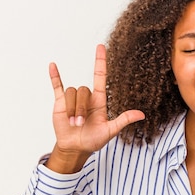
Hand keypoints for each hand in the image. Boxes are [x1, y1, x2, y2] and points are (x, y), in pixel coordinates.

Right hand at [45, 44, 144, 172]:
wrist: (76, 148)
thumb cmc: (93, 140)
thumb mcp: (110, 130)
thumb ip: (124, 120)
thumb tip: (142, 114)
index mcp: (99, 101)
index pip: (100, 76)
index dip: (100, 62)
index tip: (101, 47)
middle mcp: (86, 98)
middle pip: (83, 90)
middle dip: (81, 109)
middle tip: (80, 124)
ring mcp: (73, 99)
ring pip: (71, 93)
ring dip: (72, 109)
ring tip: (73, 123)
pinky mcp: (60, 103)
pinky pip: (57, 86)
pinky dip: (55, 76)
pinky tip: (52, 66)